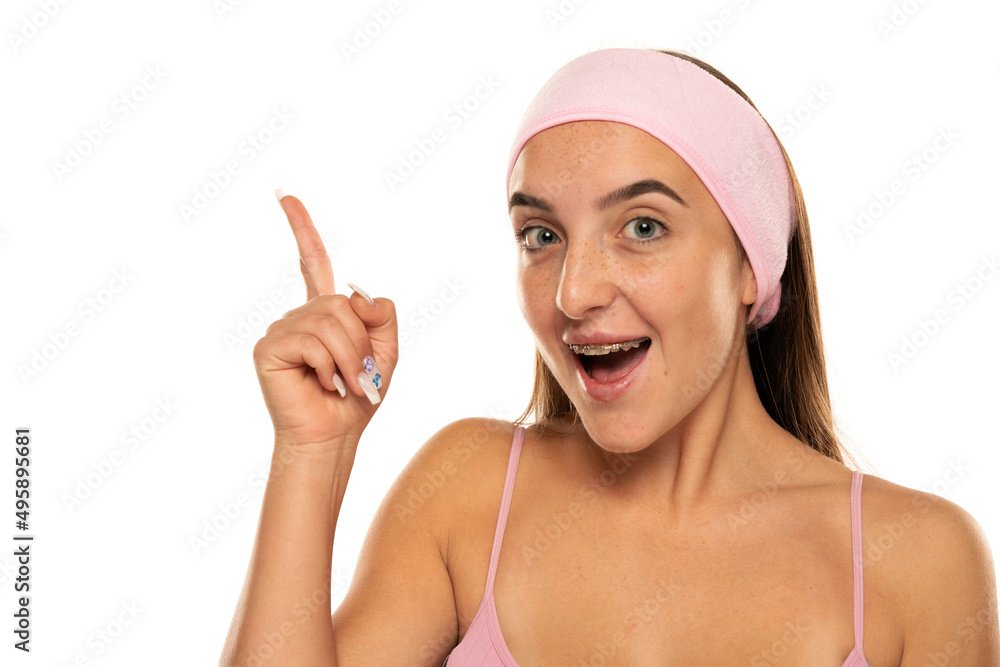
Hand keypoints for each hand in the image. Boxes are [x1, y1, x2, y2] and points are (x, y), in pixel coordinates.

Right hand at [252, 192, 397, 454]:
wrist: (333, 436)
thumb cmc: (356, 398)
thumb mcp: (385, 353)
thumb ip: (382, 317)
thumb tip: (360, 293)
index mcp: (323, 313)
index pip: (313, 263)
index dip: (302, 229)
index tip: (285, 196)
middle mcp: (298, 316)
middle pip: (342, 303)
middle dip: (360, 342)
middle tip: (358, 375)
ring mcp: (281, 330)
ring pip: (330, 322)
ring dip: (348, 358)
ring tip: (341, 382)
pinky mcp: (268, 348)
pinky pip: (311, 341)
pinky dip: (327, 366)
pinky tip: (320, 383)